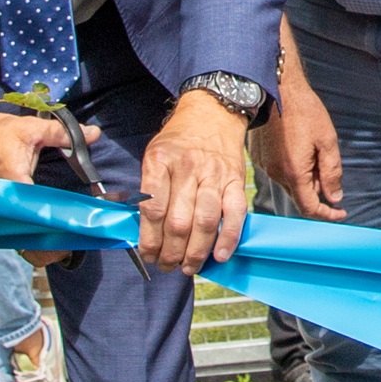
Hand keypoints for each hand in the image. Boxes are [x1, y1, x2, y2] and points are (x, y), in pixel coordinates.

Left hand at [138, 91, 251, 274]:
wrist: (211, 114)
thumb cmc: (178, 142)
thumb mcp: (153, 156)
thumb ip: (149, 191)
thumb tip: (145, 233)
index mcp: (160, 161)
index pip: (152, 209)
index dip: (148, 239)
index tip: (147, 254)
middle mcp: (187, 168)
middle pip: (178, 221)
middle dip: (170, 252)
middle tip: (166, 265)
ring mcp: (214, 175)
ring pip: (204, 222)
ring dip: (195, 252)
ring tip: (187, 267)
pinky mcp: (235, 181)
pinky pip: (234, 214)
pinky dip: (228, 238)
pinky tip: (220, 256)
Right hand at [256, 72, 342, 219]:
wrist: (277, 88)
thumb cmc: (304, 111)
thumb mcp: (328, 141)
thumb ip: (332, 172)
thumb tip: (334, 197)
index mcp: (294, 172)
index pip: (310, 208)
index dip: (327, 215)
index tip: (340, 213)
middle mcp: (276, 173)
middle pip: (299, 197)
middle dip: (318, 193)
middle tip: (329, 172)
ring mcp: (265, 166)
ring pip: (289, 185)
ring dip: (305, 180)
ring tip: (315, 154)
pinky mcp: (260, 158)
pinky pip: (279, 173)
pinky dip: (293, 171)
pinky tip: (299, 149)